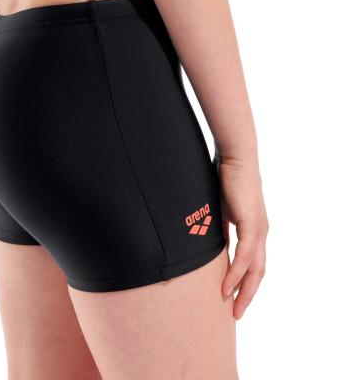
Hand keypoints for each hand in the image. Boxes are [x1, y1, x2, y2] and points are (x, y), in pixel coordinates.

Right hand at [216, 156, 268, 319]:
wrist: (234, 157)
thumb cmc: (224, 178)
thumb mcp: (219, 209)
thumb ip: (219, 228)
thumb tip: (210, 243)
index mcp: (252, 229)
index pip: (252, 263)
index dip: (243, 282)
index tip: (231, 297)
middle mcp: (260, 232)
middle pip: (258, 272)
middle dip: (247, 294)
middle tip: (235, 313)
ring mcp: (259, 229)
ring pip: (255, 269)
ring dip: (243, 290)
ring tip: (231, 307)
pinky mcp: (253, 224)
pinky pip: (246, 255)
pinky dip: (237, 273)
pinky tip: (227, 286)